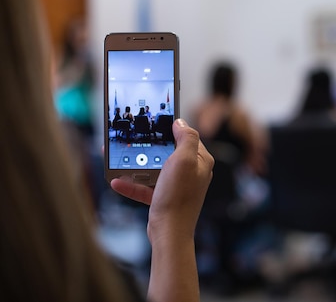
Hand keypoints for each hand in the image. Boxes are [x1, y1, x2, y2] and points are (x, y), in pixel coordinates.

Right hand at [111, 119, 213, 242]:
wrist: (170, 232)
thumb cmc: (178, 197)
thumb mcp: (184, 160)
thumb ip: (186, 138)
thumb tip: (180, 123)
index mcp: (200, 161)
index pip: (187, 137)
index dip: (172, 129)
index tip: (156, 122)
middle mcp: (192, 172)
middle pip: (168, 152)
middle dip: (150, 147)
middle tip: (135, 140)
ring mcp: (178, 186)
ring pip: (155, 169)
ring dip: (137, 166)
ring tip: (120, 160)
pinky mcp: (165, 197)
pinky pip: (147, 186)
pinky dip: (133, 184)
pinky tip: (117, 182)